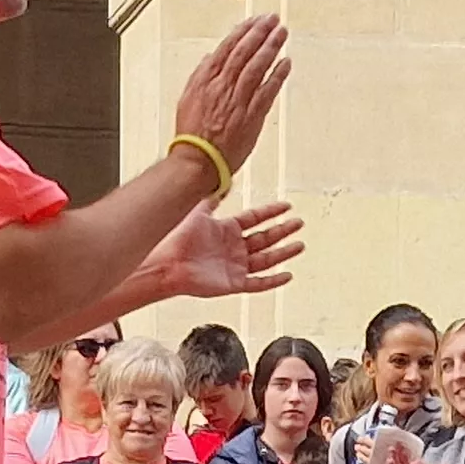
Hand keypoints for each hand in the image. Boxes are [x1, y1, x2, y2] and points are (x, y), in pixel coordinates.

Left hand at [145, 202, 304, 301]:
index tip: (286, 206)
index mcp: (226, 230)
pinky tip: (286, 275)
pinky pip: (258, 283)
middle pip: (265, 237)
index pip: (255, 219)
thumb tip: (219, 180)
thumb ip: (211, 197)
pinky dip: (273, 281)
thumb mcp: (197, 210)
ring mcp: (234, 266)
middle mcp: (232, 248)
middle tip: (298, 223)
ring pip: (266, 259)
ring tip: (299, 245)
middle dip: (283, 230)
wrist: (165, 263)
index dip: (271, 212)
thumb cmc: (175, 239)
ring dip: (283, 253)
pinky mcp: (233, 283)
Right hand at [170, 14, 293, 175]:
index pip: (227, 48)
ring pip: (257, 66)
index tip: (254, 20)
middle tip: (272, 19)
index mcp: (206, 80)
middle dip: (260, 33)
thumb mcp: (187, 99)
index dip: (242, 32)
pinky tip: (286, 62)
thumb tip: (209, 58)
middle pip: (244, 52)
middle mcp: (223, 86)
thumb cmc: (192, 135)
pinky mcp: (252, 116)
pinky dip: (278, 75)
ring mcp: (238, 100)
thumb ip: (199, 76)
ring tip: (282, 33)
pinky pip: (268, 91)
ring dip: (271, 47)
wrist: (197, 161)